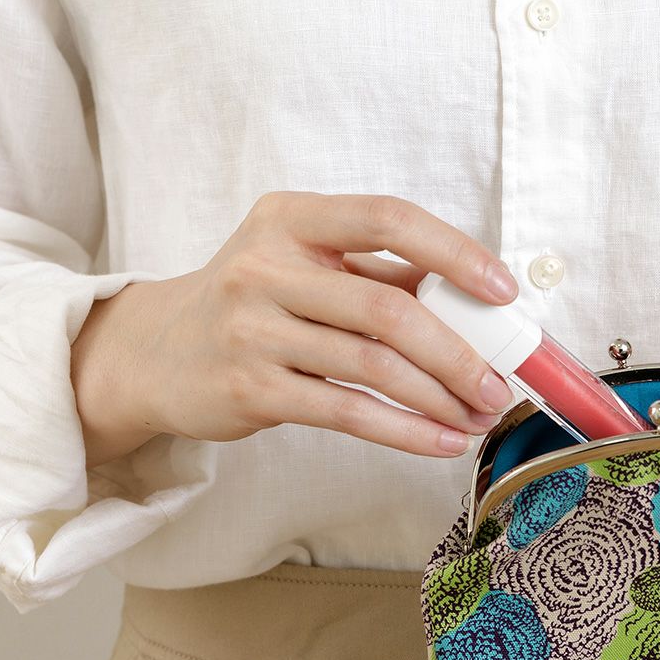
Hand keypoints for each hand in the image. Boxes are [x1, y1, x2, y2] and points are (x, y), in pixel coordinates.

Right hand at [71, 192, 520, 466]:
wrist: (157, 354)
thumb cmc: (252, 305)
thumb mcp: (302, 265)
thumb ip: (377, 274)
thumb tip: (473, 303)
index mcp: (292, 219)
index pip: (388, 218)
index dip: (455, 252)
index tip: (502, 292)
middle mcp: (266, 266)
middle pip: (389, 307)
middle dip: (459, 352)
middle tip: (497, 384)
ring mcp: (252, 328)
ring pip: (373, 364)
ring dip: (439, 397)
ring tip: (477, 416)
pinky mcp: (249, 388)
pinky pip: (347, 411)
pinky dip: (404, 430)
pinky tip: (440, 441)